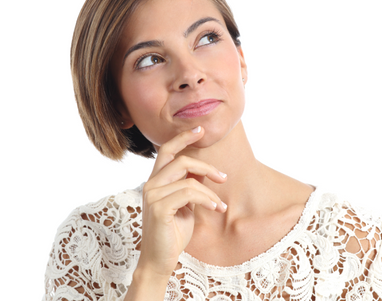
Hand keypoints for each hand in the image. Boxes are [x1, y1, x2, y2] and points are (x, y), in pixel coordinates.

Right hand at [135, 126, 226, 278]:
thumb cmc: (174, 232)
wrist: (161, 260)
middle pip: (181, 160)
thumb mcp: (186, 204)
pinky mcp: (159, 207)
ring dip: (211, 193)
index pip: (167, 150)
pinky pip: (190, 193)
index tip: (200, 129)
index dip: (183, 137)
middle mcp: (151, 184)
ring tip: (220, 206)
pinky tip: (216, 209)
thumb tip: (205, 171)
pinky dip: (208, 200)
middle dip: (207, 167)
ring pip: (189, 179)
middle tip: (223, 178)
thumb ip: (190, 186)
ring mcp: (152, 195)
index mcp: (156, 181)